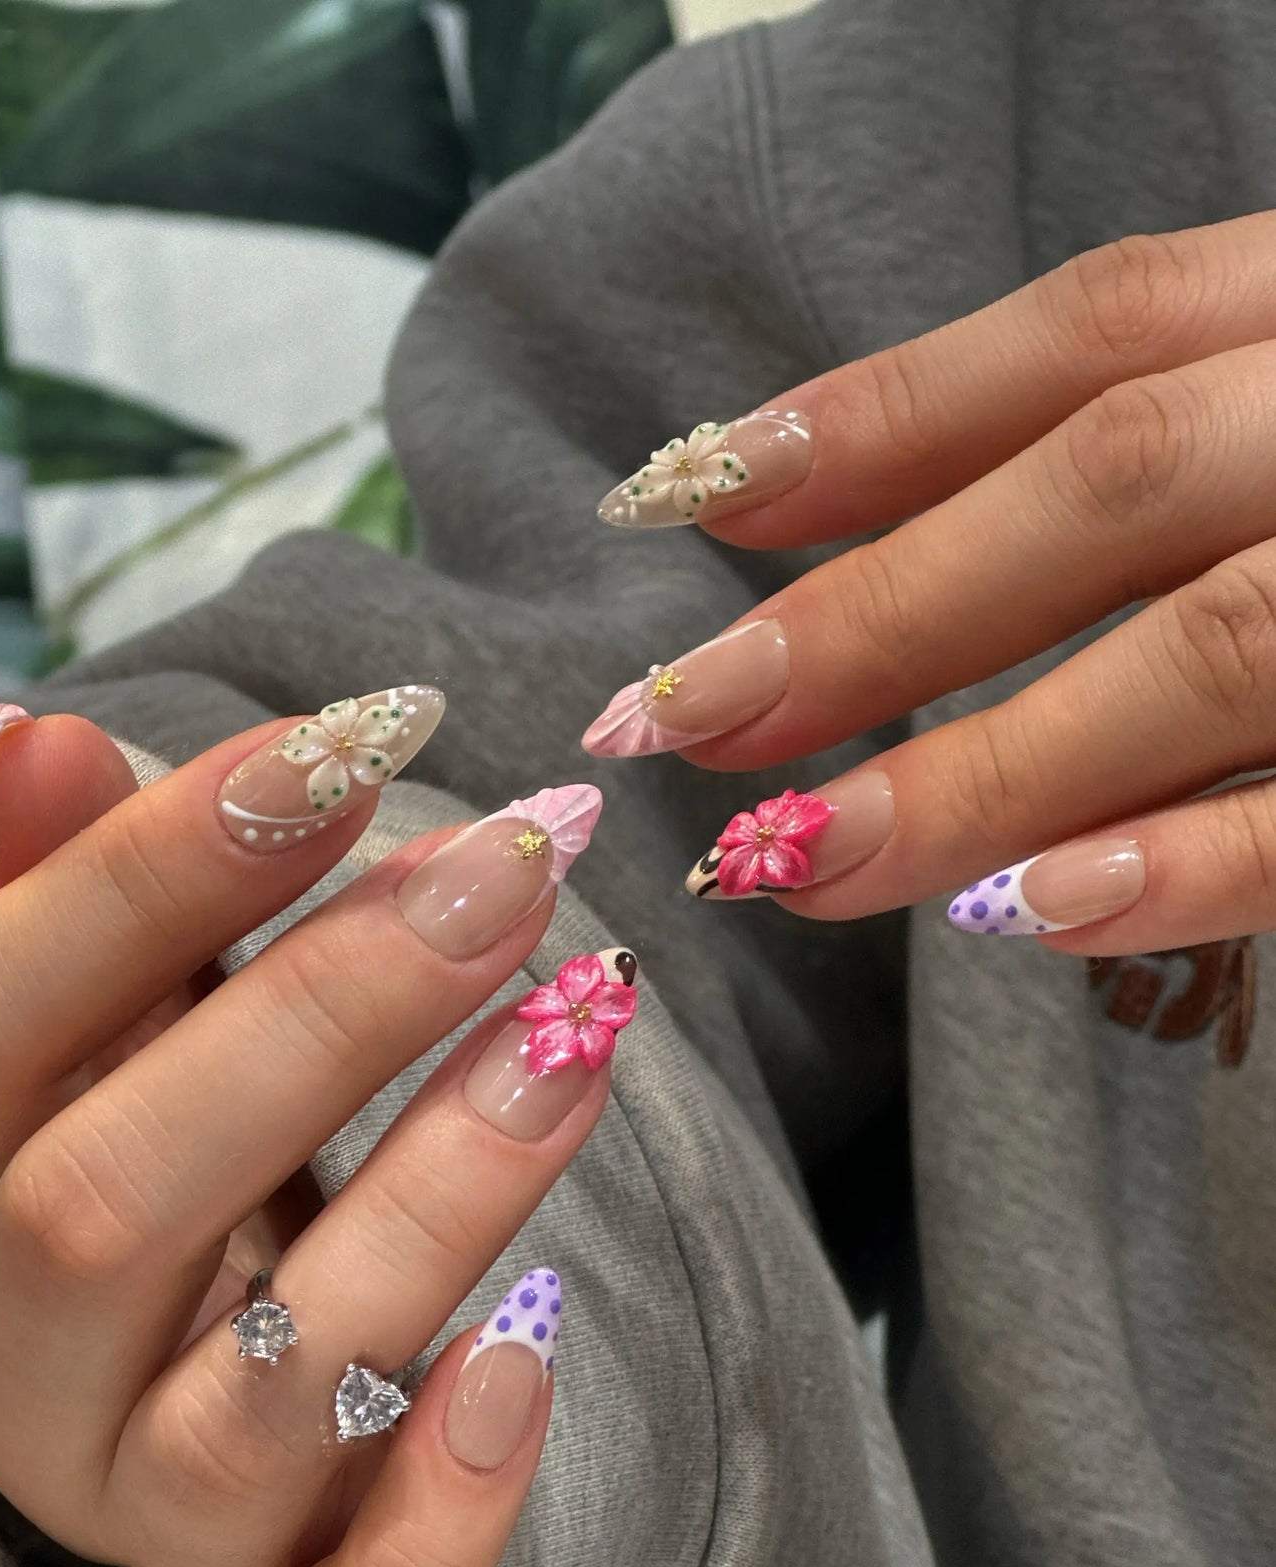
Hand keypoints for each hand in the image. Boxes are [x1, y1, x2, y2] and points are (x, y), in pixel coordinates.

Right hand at [0, 694, 623, 1566]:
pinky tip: (537, 1354)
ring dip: (432, 1207)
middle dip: (317, 1021)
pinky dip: (442, 1523)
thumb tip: (29, 742)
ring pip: (249, 1409)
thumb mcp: (101, 1005)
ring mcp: (126, 1520)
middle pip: (102, 1210)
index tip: (335, 750)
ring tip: (579, 1033)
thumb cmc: (156, 1128)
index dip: (139, 884)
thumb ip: (59, 888)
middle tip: (505, 874)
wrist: (202, 1357)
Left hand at [584, 212, 1275, 953]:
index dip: (870, 420)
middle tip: (682, 721)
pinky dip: (1192, 864)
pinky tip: (1033, 914)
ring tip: (798, 858)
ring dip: (987, 768)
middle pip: (1108, 483)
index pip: (1087, 332)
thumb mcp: (1264, 400)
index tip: (669, 497)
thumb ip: (1083, 439)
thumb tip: (792, 514)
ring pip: (1211, 648)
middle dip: (878, 613)